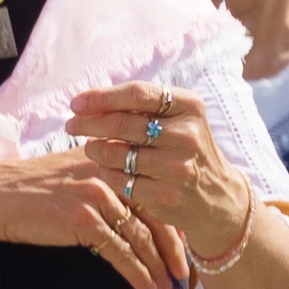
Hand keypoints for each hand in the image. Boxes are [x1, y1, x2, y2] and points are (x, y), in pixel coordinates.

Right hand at [0, 145, 174, 288]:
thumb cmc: (28, 191)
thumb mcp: (70, 173)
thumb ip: (102, 181)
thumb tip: (128, 208)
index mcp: (109, 158)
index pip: (152, 189)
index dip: (170, 219)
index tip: (181, 243)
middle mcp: (108, 172)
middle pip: (155, 213)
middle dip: (172, 247)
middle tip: (183, 271)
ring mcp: (98, 196)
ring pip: (141, 237)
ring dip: (157, 266)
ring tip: (166, 287)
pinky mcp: (85, 220)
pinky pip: (121, 252)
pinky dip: (137, 273)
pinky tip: (146, 287)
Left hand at [69, 84, 260, 280]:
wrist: (216, 194)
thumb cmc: (184, 148)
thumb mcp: (178, 119)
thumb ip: (142, 107)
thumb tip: (88, 100)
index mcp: (189, 106)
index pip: (137, 93)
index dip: (101, 97)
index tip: (76, 103)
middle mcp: (186, 134)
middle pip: (122, 123)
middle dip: (88, 123)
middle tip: (71, 125)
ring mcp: (177, 167)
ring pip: (116, 153)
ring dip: (95, 149)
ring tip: (91, 147)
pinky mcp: (165, 195)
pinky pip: (120, 180)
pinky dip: (106, 173)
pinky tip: (107, 169)